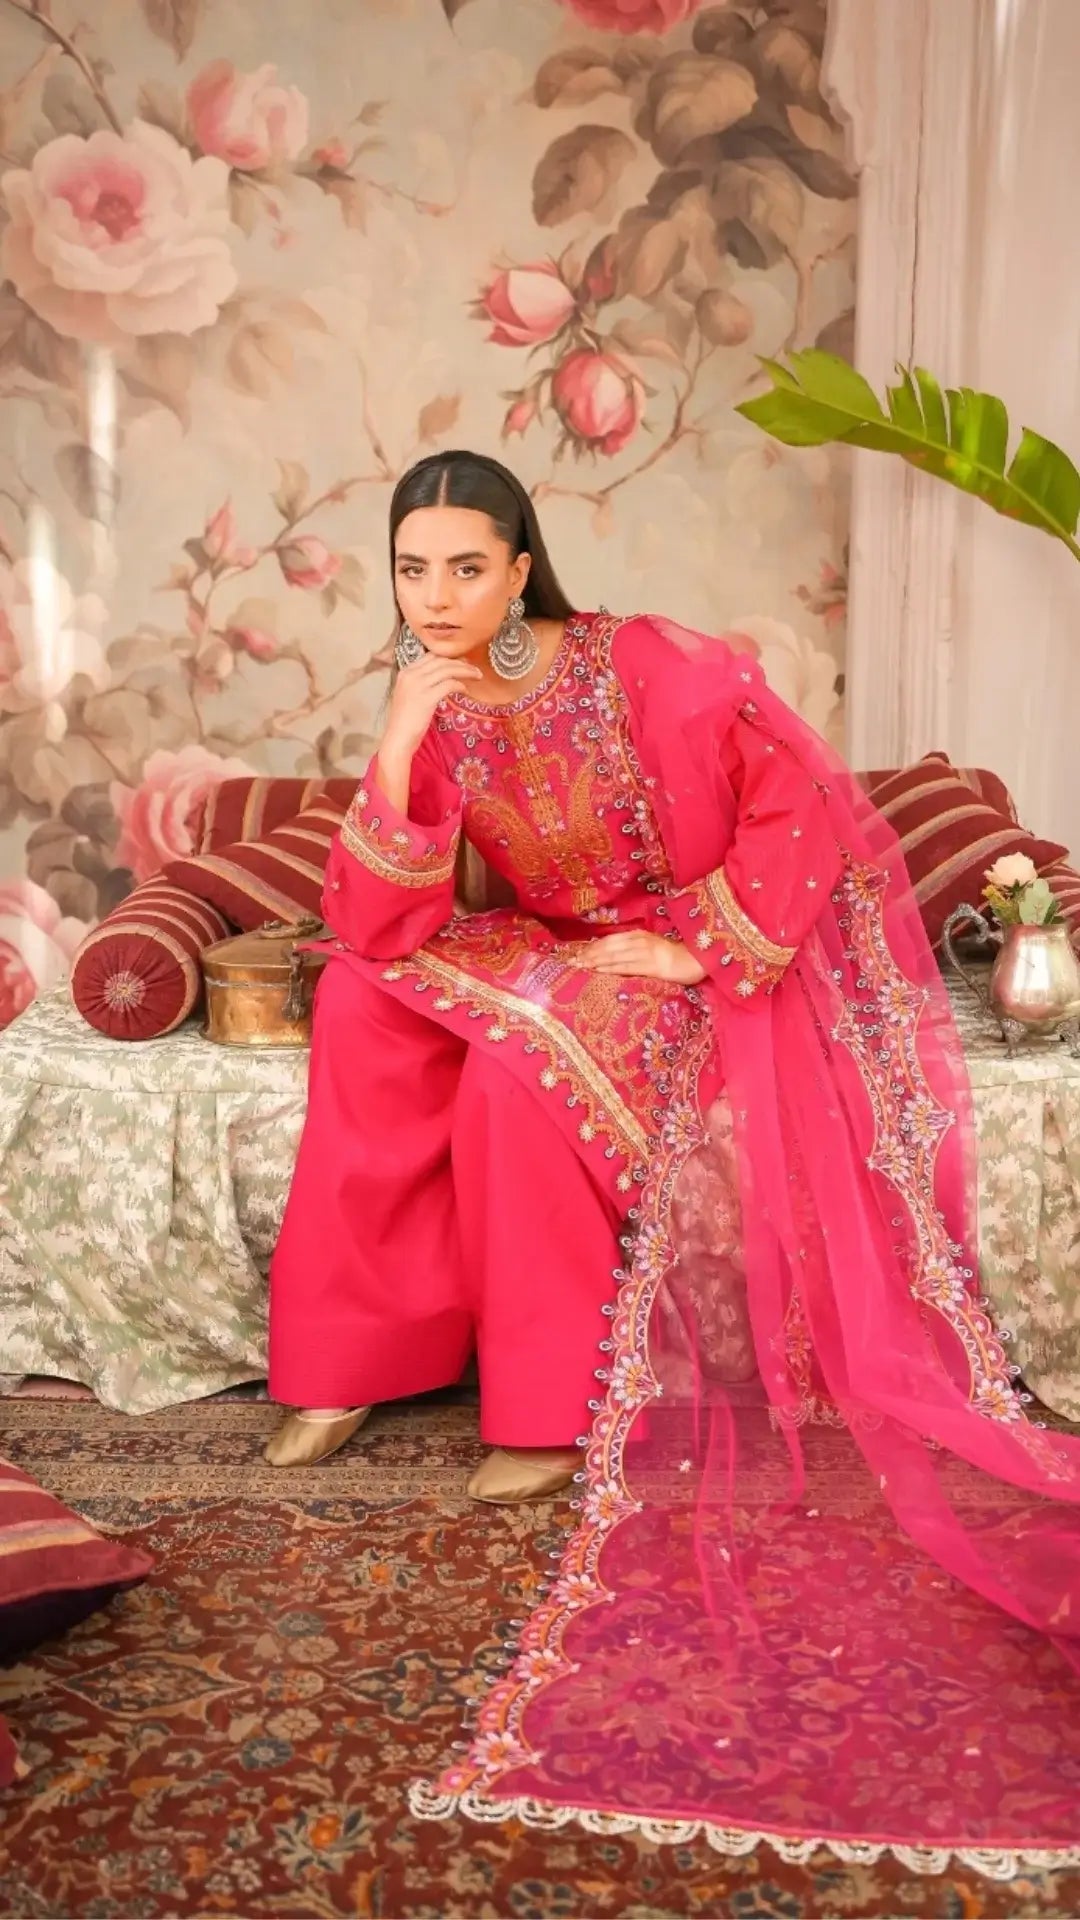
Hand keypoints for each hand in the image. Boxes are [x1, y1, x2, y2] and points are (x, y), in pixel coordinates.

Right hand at [382, 652, 484, 757]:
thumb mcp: (411, 694)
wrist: (398, 738)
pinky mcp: (426, 698)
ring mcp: (417, 685)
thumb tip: (443, 676)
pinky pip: (449, 685)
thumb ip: (422, 682)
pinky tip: (465, 690)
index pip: (431, 655)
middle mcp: (410, 674)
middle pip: (441, 660)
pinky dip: (460, 685)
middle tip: (475, 669)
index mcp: (406, 671)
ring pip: (447, 669)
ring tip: (477, 676)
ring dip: (465, 671)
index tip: (463, 661)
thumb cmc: (406, 720)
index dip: (450, 657)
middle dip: (461, 663)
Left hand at [574, 929, 706, 984]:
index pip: (610, 940)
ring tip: (580, 967)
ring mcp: (644, 953)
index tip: (578, 953)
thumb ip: (634, 949)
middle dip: (589, 954)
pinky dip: (610, 968)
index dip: (592, 947)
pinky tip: (598, 971)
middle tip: (572, 962)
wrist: (696, 960)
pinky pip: (626, 966)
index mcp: (638, 935)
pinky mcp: (651, 965)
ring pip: (614, 956)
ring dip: (595, 961)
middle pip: (608, 947)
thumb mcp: (652, 947)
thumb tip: (614, 957)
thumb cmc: (674, 956)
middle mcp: (639, 941)